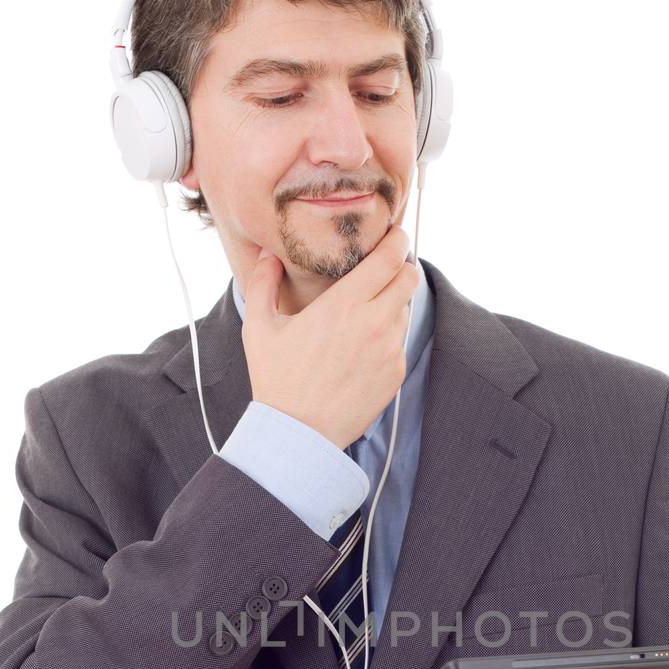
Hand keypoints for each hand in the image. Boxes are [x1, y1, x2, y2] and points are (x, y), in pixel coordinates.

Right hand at [241, 223, 419, 449]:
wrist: (300, 433)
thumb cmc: (277, 380)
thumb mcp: (259, 328)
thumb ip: (262, 283)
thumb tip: (268, 254)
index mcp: (343, 304)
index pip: (389, 257)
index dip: (396, 241)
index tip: (392, 235)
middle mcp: (374, 323)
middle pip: (409, 277)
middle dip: (400, 267)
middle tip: (384, 268)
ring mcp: (389, 349)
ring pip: (405, 309)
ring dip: (391, 304)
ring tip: (363, 315)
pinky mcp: (395, 372)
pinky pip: (399, 342)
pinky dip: (387, 337)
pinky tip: (360, 349)